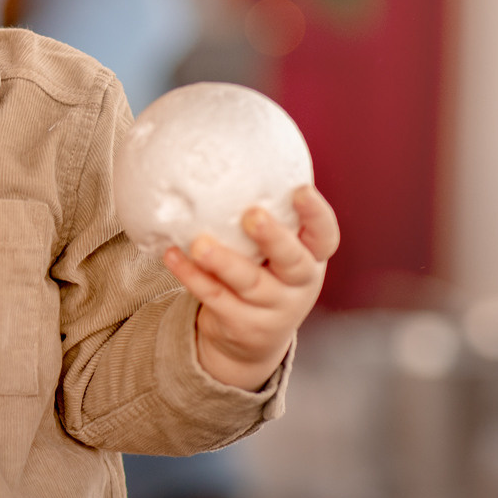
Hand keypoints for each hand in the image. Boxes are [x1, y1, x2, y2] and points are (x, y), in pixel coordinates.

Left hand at [163, 184, 338, 390]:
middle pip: (293, 261)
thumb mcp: (273, 251)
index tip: (300, 190)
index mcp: (312, 258)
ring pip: (250, 284)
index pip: (325, 236)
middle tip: (252, 215)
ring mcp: (273, 309)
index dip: (317, 214)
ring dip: (223, 261)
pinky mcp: (244, 326)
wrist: (253, 341)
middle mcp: (299, 285)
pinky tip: (172, 255)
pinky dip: (192, 276)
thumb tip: (227, 156)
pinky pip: (215, 298)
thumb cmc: (263, 273)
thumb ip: (264, 216)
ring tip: (198, 243)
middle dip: (274, 238)